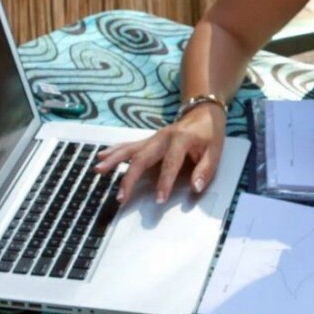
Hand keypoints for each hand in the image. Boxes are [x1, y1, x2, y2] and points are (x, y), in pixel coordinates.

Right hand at [94, 103, 225, 203]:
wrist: (203, 114)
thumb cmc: (209, 135)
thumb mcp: (215, 152)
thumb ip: (205, 170)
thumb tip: (196, 187)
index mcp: (180, 140)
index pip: (170, 164)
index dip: (165, 182)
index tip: (159, 200)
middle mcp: (162, 138)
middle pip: (142, 158)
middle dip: (130, 178)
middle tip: (121, 197)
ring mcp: (153, 138)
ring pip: (130, 149)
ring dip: (113, 160)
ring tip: (99, 170)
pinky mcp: (148, 140)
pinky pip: (129, 145)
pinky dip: (114, 151)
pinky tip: (101, 156)